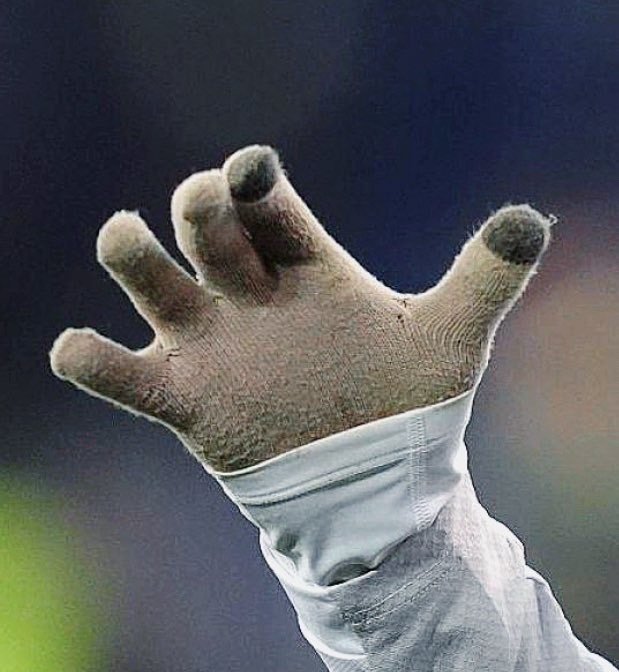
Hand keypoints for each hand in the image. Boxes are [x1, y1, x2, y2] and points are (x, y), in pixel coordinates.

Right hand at [50, 146, 550, 470]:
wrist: (372, 476)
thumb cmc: (406, 402)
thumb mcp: (449, 336)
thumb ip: (487, 277)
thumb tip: (531, 220)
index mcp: (303, 265)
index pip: (261, 198)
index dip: (248, 175)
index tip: (250, 172)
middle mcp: (249, 293)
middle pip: (198, 220)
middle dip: (195, 205)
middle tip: (210, 213)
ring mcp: (209, 343)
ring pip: (142, 274)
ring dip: (126, 250)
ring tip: (129, 245)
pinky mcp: (182, 397)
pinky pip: (117, 372)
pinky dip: (87, 358)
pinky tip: (79, 351)